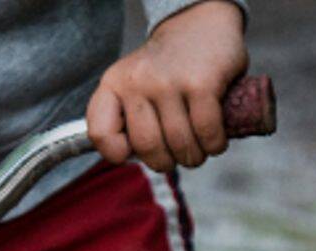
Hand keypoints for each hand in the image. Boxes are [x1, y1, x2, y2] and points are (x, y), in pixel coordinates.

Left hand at [87, 0, 247, 172]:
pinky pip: (207, 134)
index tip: (135, 152)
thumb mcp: (133, 83)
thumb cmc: (167, 66)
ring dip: (194, 156)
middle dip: (166, 162)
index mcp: (114, 84)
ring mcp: (169, 82)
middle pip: (148, 147)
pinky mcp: (201, 84)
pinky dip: (214, 145)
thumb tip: (129, 158)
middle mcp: (138, 81)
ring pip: (180, 145)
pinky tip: (215, 139)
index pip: (100, 133)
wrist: (199, 23)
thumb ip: (125, 117)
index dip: (117, 154)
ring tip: (198, 148)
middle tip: (178, 155)